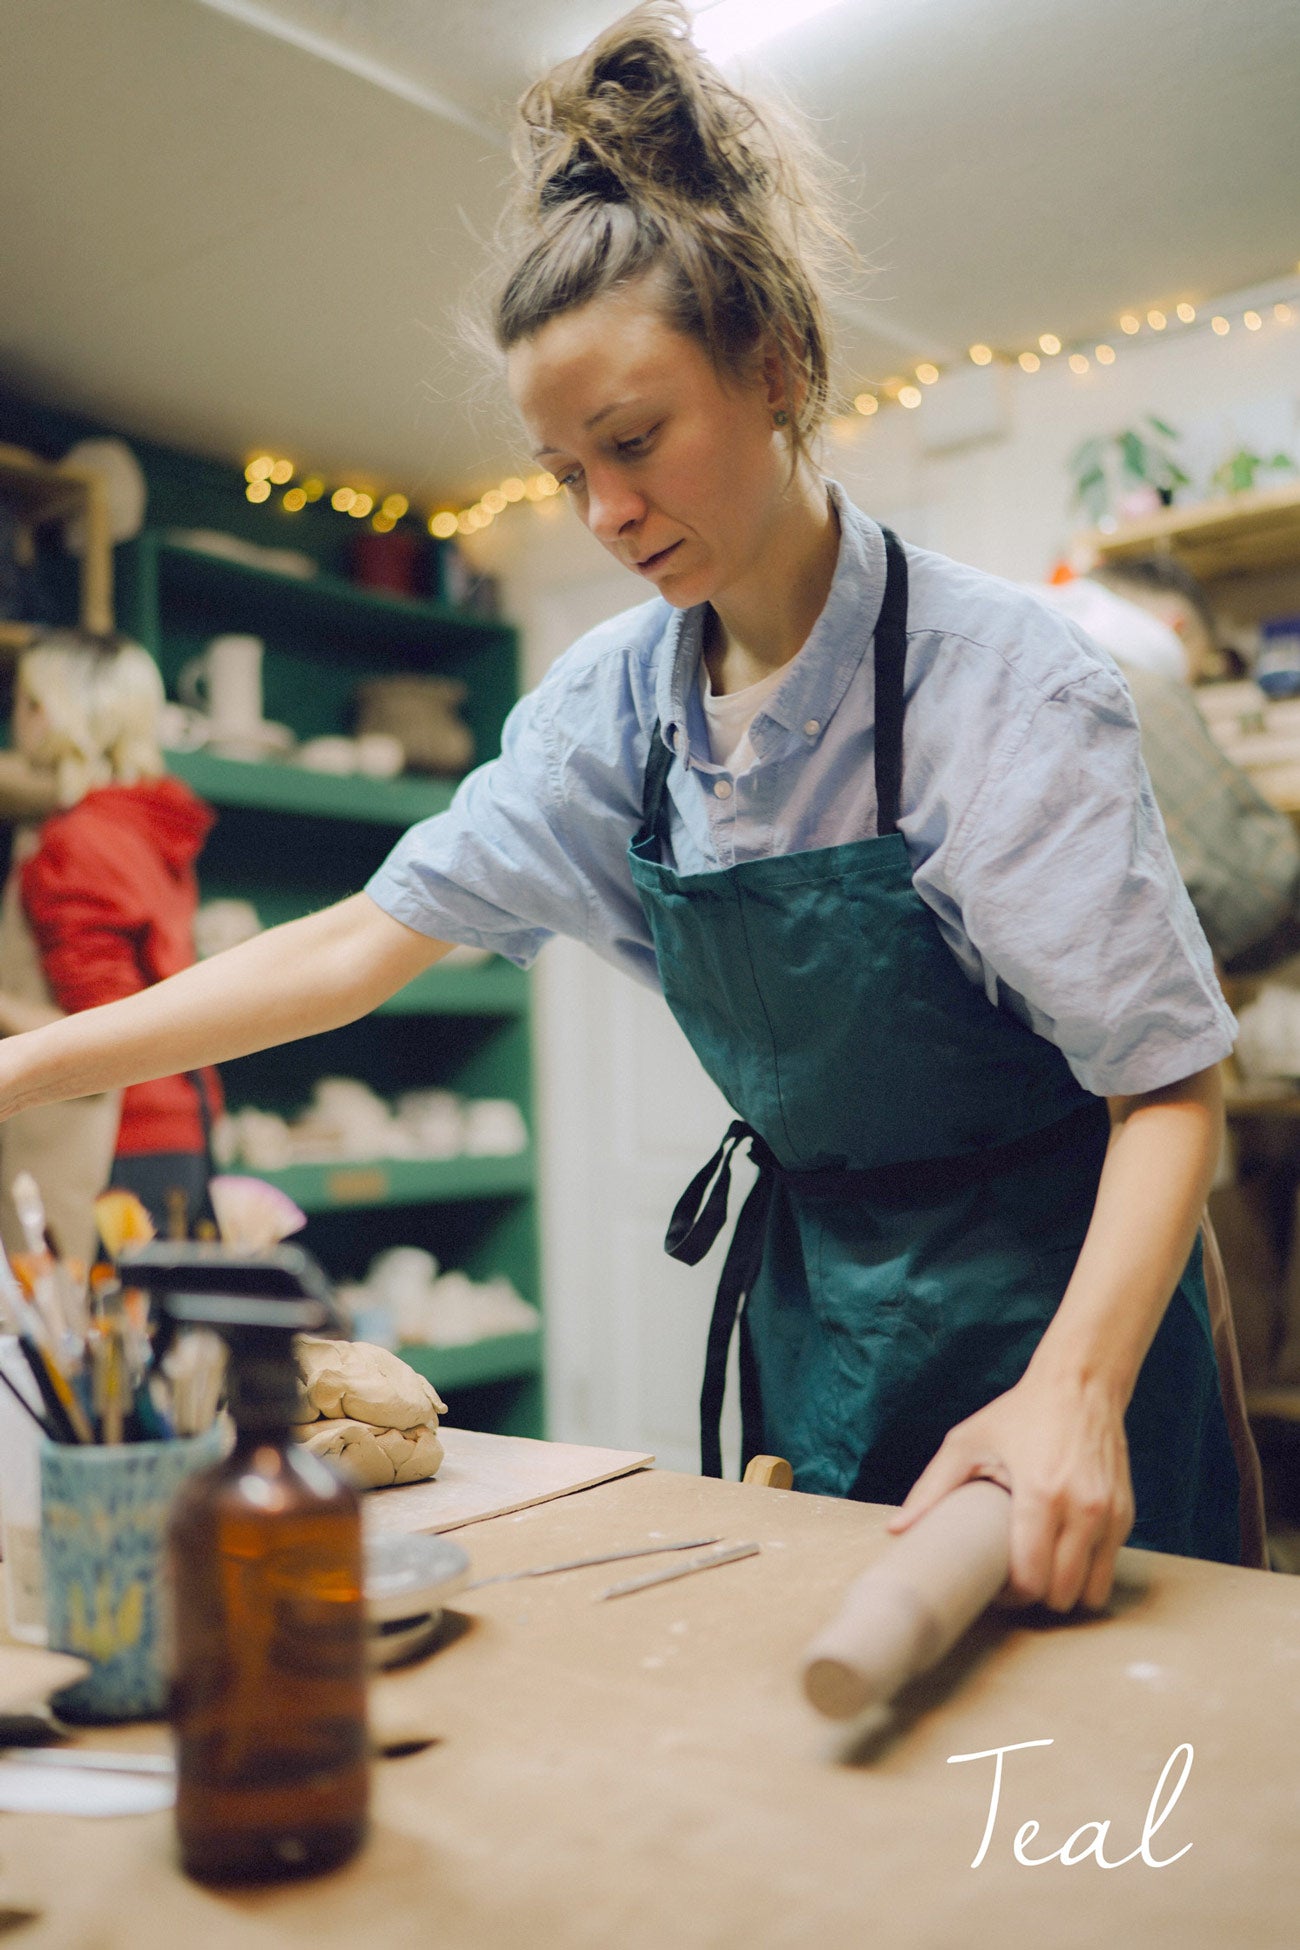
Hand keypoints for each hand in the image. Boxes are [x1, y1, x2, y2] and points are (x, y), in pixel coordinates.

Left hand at [886, 1367, 1134, 1612]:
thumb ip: (932, 1488)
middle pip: (1062, 1595)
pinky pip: (1108, 1567)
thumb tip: (897, 1530)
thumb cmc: (1020, 1413)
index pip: (1031, 1579)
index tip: (995, 1588)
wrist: (1080, 1385)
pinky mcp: (1125, 1514)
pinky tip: (1063, 1553)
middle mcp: (1082, 1509)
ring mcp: (1109, 1514)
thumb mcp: (967, 1442)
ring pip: (1092, 1592)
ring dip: (1065, 1593)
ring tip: (1042, 1574)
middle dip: (1035, 1598)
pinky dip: (1086, 1571)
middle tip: (1015, 1583)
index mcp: (1041, 1494)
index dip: (1010, 1596)